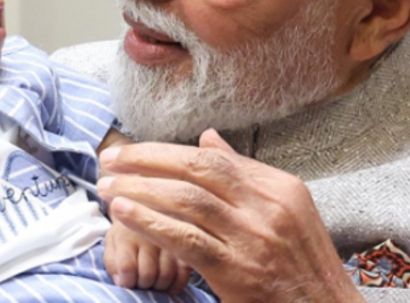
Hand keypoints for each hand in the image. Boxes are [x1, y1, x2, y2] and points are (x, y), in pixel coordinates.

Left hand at [97, 129, 364, 302]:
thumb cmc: (302, 265)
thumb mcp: (287, 211)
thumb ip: (245, 175)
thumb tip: (207, 138)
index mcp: (280, 187)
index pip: (213, 158)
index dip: (166, 152)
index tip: (131, 153)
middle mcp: (268, 207)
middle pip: (197, 169)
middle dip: (147, 160)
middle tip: (109, 160)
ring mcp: (253, 238)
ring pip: (186, 200)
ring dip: (139, 189)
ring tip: (107, 188)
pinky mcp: (237, 271)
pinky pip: (185, 239)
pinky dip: (150, 222)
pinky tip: (123, 214)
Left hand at [103, 220, 192, 292]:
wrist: (148, 206)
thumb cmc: (127, 231)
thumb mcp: (112, 242)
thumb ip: (112, 263)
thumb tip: (122, 282)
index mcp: (128, 234)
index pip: (127, 268)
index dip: (127, 281)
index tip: (128, 280)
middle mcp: (150, 234)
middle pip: (147, 274)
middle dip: (143, 284)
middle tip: (142, 280)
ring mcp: (171, 238)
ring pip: (165, 276)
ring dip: (159, 285)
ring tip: (154, 279)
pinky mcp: (187, 243)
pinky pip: (183, 274)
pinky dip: (175, 283)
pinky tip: (169, 280)